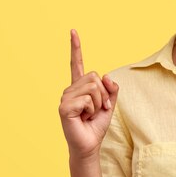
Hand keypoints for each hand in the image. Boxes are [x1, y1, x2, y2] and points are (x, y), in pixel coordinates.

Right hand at [58, 29, 118, 159]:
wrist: (89, 145)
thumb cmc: (96, 125)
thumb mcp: (110, 103)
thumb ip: (111, 88)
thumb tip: (106, 76)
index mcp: (80, 87)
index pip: (77, 63)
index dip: (76, 47)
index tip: (73, 31)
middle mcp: (70, 89)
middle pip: (95, 76)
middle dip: (104, 94)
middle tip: (98, 109)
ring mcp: (65, 97)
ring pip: (93, 87)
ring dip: (98, 103)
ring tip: (90, 114)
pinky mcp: (64, 107)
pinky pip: (88, 99)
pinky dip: (92, 109)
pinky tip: (83, 118)